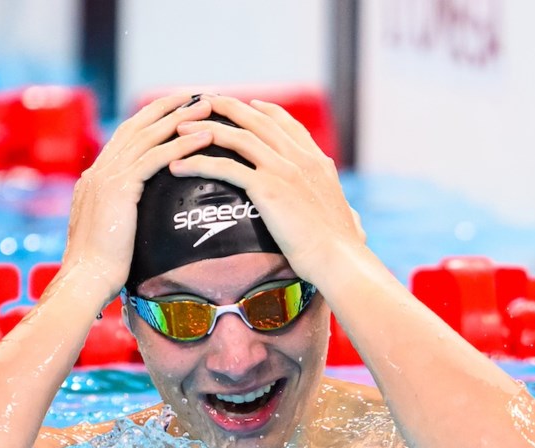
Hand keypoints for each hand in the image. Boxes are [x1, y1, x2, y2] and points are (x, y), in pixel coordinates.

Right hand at [60, 94, 214, 298]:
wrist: (85, 280)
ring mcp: (107, 177)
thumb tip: (138, 220)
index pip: (126, 138)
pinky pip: (156, 158)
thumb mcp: (111, 234)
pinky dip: (182, 144)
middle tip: (194, 95)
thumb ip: (122, 217)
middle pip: (137, 127)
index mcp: (95, 180)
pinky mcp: (119, 189)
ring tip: (207, 108)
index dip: (151, 120)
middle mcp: (99, 172)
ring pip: (149, 137)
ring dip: (181, 119)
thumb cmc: (100, 270)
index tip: (174, 109)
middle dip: (167, 108)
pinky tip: (205, 137)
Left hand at [168, 94, 365, 281]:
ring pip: (237, 136)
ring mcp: (284, 169)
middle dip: (227, 107)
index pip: (289, 126)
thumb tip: (356, 223)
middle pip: (257, 121)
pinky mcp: (267, 187)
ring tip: (179, 128)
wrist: (339, 257)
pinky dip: (198, 162)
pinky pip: (224, 167)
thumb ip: (347, 214)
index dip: (267, 111)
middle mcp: (300, 159)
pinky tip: (178, 166)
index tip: (250, 104)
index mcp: (318, 163)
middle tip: (202, 102)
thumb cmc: (342, 250)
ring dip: (204, 129)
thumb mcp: (348, 221)